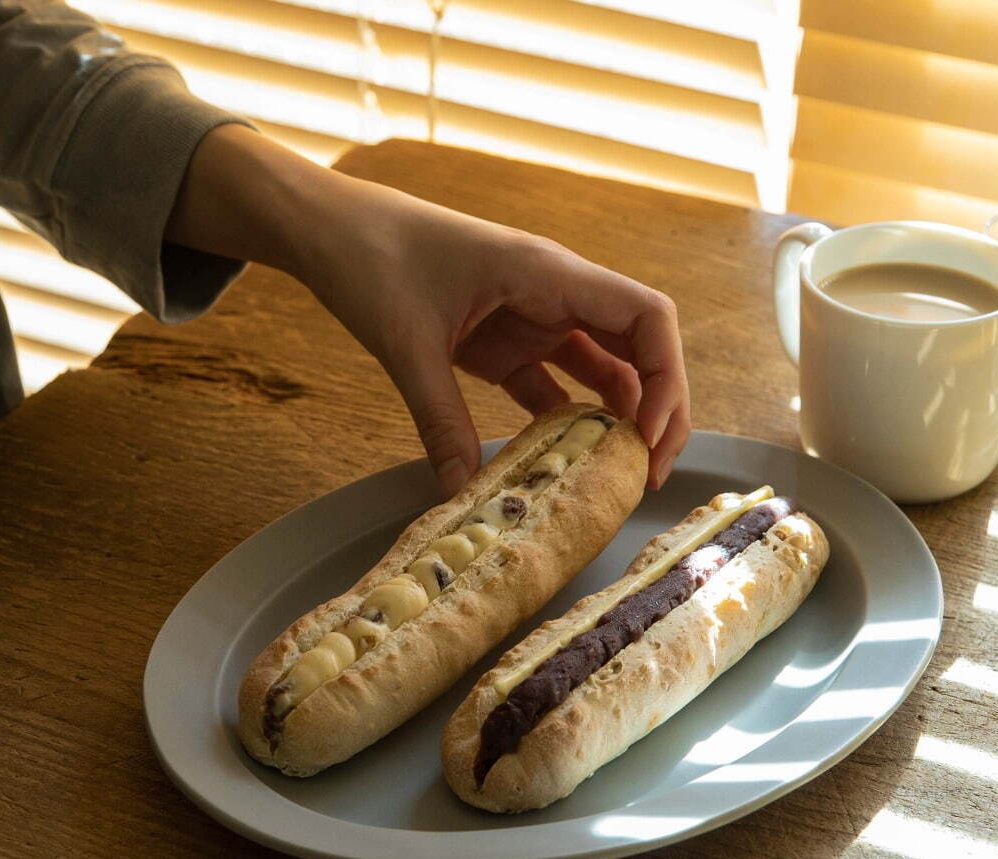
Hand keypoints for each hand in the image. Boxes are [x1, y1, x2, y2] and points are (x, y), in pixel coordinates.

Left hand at [166, 126, 689, 494]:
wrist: (330, 228)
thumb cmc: (373, 257)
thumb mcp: (407, 342)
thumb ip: (439, 419)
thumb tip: (462, 492)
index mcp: (549, 274)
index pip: (646, 317)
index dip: (667, 377)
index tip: (651, 435)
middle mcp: (556, 294)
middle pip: (639, 349)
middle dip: (656, 409)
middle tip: (648, 474)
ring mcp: (534, 317)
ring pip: (604, 369)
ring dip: (618, 419)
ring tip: (619, 478)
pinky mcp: (507, 341)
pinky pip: (554, 385)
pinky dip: (566, 423)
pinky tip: (563, 465)